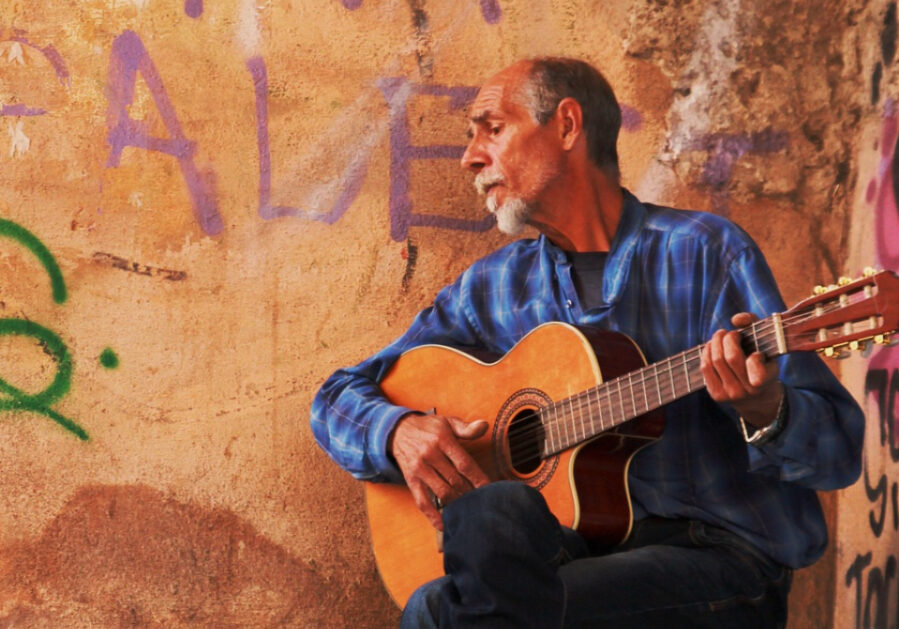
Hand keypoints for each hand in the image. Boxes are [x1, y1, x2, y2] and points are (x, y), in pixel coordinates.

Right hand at [388, 413, 489, 529]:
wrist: (398, 430)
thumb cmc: (428, 428)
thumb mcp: (447, 422)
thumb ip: (467, 428)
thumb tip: (484, 426)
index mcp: (442, 439)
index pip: (464, 464)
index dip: (478, 479)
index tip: (490, 489)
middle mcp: (430, 454)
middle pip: (455, 480)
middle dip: (471, 493)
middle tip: (484, 502)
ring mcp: (419, 468)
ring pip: (442, 492)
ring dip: (457, 503)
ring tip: (470, 509)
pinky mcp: (410, 480)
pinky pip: (422, 500)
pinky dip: (433, 515)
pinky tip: (444, 524)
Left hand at [701, 312, 783, 427]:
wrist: (757, 397)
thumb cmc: (762, 362)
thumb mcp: (766, 345)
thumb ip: (754, 324)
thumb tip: (735, 319)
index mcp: (765, 379)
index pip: (755, 364)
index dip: (753, 356)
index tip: (754, 352)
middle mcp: (748, 390)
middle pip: (730, 357)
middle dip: (727, 338)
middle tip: (728, 333)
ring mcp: (731, 394)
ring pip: (716, 361)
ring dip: (714, 342)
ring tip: (719, 336)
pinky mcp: (716, 395)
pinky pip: (705, 368)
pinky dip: (706, 352)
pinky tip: (711, 347)